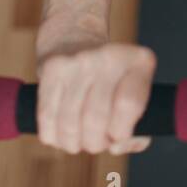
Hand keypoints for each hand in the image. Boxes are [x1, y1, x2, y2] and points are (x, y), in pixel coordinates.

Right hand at [34, 23, 156, 154]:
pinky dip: (54, 136)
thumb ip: (138, 131)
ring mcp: (78, 61)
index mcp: (138, 61)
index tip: (117, 135)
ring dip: (74, 144)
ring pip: (70, 123)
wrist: (75, 41)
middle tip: (97, 142)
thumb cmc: (112, 82)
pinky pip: (48, 118)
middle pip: (96, 119)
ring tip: (79, 139)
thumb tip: (117, 146)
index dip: (121, 132)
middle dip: (96, 143)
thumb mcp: (135, 96)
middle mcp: (109, 56)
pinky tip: (61, 133)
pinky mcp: (52, 69)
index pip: (129, 105)